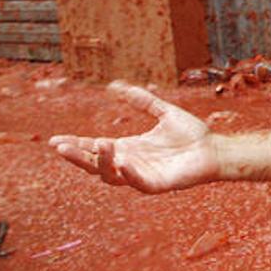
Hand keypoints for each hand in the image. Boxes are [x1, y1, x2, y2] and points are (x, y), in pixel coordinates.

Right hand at [49, 82, 218, 192]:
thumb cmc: (191, 134)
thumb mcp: (163, 112)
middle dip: (77, 157)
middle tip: (61, 147)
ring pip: (110, 176)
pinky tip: (123, 162)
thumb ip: (141, 100)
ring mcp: (141, 176)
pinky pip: (137, 183)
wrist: (215, 149)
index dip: (75, 145)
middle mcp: (130, 163)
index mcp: (128, 148)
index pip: (93, 148)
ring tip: (99, 143)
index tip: (54, 140)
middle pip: (94, 164)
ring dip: (101, 162)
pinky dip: (128, 174)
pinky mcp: (157, 184)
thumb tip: (114, 86)